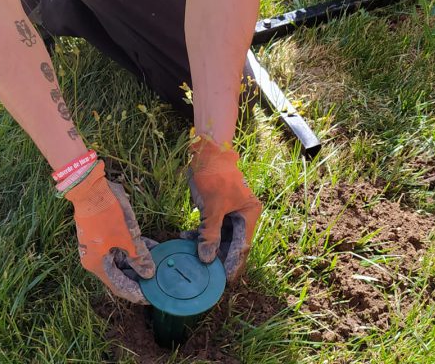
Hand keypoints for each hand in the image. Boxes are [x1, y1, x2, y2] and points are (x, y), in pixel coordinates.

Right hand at [64, 161, 154, 303]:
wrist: (91, 187)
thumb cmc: (108, 214)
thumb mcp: (129, 237)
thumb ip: (140, 257)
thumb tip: (149, 274)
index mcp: (98, 265)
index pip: (119, 287)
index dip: (136, 293)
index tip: (152, 298)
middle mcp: (95, 259)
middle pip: (120, 274)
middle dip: (140, 277)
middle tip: (159, 281)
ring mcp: (98, 246)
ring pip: (122, 260)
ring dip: (139, 261)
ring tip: (160, 264)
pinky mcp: (102, 235)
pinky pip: (120, 248)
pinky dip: (134, 249)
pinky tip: (152, 248)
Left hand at [186, 137, 261, 281]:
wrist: (204, 153)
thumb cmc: (213, 177)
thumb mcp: (211, 208)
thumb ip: (210, 234)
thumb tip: (206, 259)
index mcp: (249, 214)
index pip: (242, 246)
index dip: (233, 264)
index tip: (224, 281)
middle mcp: (242, 215)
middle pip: (231, 244)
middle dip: (218, 258)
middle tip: (206, 274)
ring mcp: (229, 213)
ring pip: (219, 237)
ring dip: (205, 246)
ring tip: (191, 255)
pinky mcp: (216, 210)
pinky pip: (210, 228)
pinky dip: (199, 234)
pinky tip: (186, 238)